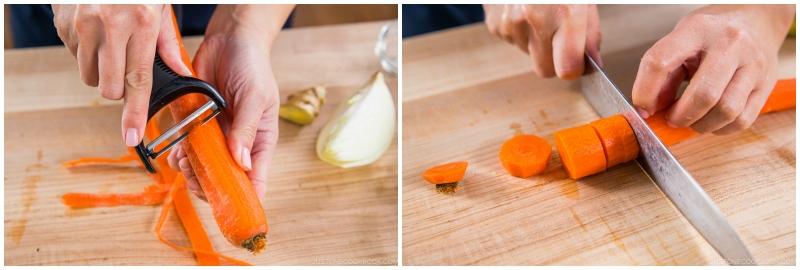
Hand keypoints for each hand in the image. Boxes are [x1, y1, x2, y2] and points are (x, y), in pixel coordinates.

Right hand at [53, 4, 192, 145]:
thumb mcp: (161, 4)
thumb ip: (167, 41)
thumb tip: (181, 73)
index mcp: (141, 22)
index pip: (139, 80)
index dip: (135, 113)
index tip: (131, 137)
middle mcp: (109, 24)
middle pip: (111, 86)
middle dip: (120, 87)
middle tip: (128, 67)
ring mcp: (81, 23)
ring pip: (89, 75)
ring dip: (101, 69)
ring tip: (112, 41)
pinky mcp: (63, 21)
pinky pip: (73, 54)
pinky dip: (85, 50)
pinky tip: (96, 28)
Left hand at [167, 5, 291, 200]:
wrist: (230, 41)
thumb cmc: (253, 67)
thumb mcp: (255, 98)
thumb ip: (245, 130)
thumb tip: (240, 163)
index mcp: (259, 143)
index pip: (256, 181)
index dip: (245, 200)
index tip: (232, 211)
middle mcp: (238, 145)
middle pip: (224, 181)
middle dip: (208, 186)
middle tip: (196, 177)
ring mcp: (218, 137)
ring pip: (203, 170)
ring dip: (191, 173)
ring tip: (184, 162)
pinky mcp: (198, 126)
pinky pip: (187, 150)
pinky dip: (180, 155)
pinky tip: (177, 151)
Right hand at [484, 4, 600, 78]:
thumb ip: (589, 32)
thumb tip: (590, 63)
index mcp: (562, 12)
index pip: (567, 68)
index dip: (574, 68)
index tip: (579, 63)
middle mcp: (533, 19)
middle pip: (545, 70)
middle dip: (555, 60)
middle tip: (561, 37)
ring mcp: (509, 23)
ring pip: (528, 54)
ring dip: (537, 41)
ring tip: (541, 11)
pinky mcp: (494, 24)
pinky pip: (513, 41)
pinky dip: (521, 31)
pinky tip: (525, 9)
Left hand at [632, 5, 793, 133]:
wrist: (755, 19)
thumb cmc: (710, 34)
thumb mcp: (681, 41)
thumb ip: (663, 74)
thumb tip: (649, 110)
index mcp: (698, 29)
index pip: (661, 61)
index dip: (645, 92)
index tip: (642, 108)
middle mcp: (730, 44)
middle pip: (704, 94)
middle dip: (680, 116)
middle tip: (671, 119)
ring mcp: (753, 64)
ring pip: (727, 110)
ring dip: (701, 125)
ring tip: (691, 120)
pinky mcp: (767, 84)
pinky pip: (743, 119)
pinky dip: (721, 128)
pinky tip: (710, 120)